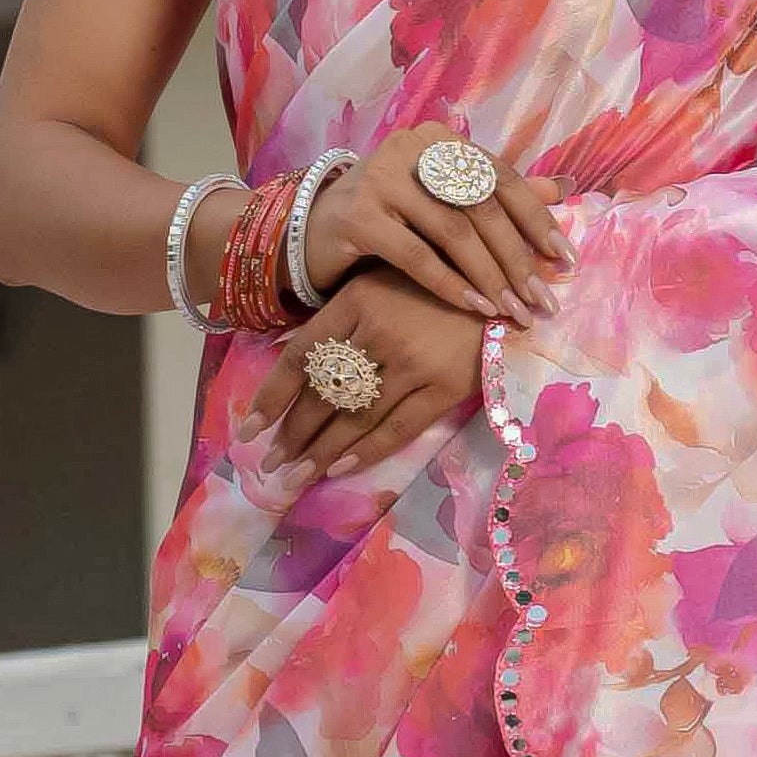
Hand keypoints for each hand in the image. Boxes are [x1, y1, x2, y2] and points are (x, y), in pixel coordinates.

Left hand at [250, 264, 486, 480]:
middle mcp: (380, 331)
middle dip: (293, 434)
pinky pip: (397, 428)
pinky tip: (340, 469)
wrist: (505, 286)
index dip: (272, 396)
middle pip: (324, 393)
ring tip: (296, 476)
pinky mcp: (445, 386)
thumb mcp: (380, 280)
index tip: (251, 429)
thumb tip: (297, 364)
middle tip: (271, 464)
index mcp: (357, 300)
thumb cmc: (436, 280)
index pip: (301, 356)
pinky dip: (366, 451)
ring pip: (355, 417)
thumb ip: (344, 316)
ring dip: (321, 452)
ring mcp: (414, 362)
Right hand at [301, 121, 568, 326]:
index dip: (537, 219)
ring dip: (489, 277)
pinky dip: (450, 284)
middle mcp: (411, 147)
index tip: (564, 259)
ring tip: (512, 311)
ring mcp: (381, 178)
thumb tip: (564, 188)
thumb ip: (499, 194)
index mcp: (441, 139)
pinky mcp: (358, 215)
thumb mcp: (446, 201)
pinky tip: (474, 309)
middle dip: (517, 258)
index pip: (501, 177)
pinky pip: (416, 256)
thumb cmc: (393, 216)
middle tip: (541, 300)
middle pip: (481, 207)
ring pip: (452, 232)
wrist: (317, 229)